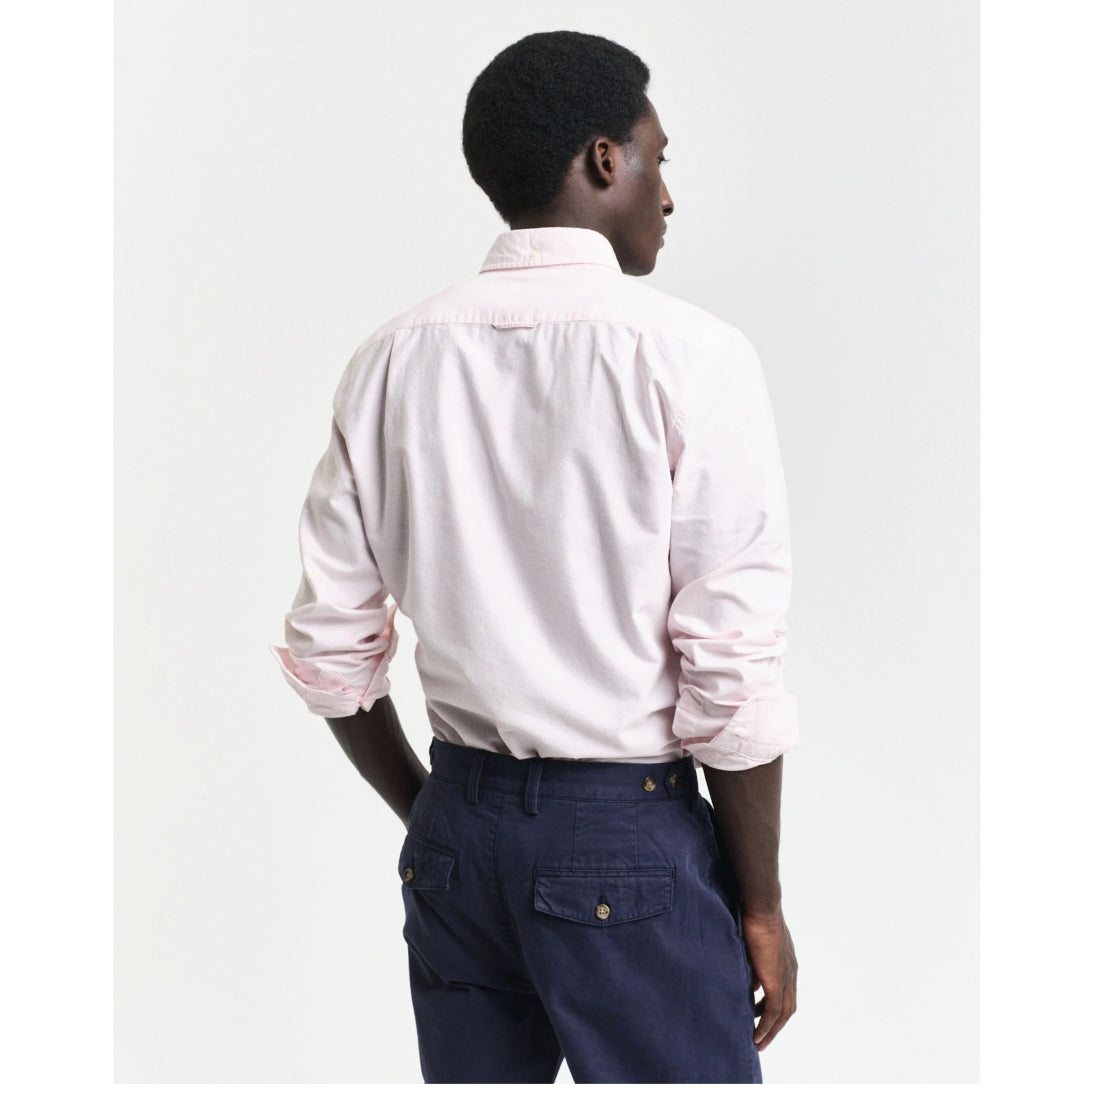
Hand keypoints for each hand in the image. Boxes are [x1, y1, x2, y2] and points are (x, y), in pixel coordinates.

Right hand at [741, 908, 796, 1049]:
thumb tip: (752, 985)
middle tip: (762, 1037)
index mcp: (787, 963)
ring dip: (771, 1030)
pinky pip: (774, 1011)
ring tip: (757, 1042)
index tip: (762, 1017)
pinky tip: (756, 1036)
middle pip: (788, 1008)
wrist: (762, 908)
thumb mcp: (757, 945)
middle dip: (775, 1025)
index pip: (785, 992)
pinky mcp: (776, 980)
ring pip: (783, 1014)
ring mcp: (786, 977)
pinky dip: (766, 1026)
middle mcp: (791, 973)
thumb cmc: (756, 918)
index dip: (775, 1007)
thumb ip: (756, 965)